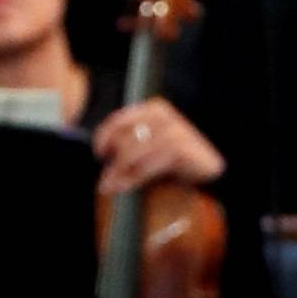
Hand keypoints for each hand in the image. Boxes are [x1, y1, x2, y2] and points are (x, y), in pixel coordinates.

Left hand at [93, 98, 224, 195]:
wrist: (197, 175)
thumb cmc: (162, 164)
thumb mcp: (138, 154)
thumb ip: (122, 150)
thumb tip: (100, 157)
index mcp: (153, 111)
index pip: (122, 118)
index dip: (106, 135)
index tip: (99, 153)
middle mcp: (168, 117)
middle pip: (133, 135)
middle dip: (116, 161)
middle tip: (104, 183)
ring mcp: (182, 132)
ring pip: (145, 147)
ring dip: (124, 170)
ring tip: (112, 187)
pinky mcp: (192, 149)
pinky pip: (160, 158)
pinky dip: (140, 173)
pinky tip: (128, 184)